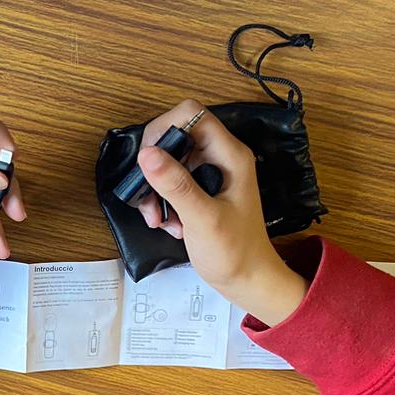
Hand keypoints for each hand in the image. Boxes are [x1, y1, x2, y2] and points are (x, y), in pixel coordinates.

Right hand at [134, 99, 307, 324]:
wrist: (248, 280)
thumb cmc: (234, 252)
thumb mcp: (202, 218)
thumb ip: (175, 184)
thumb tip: (145, 153)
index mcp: (229, 155)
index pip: (191, 114)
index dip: (163, 128)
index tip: (148, 160)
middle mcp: (219, 157)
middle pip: (174, 136)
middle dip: (154, 165)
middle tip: (149, 196)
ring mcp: (209, 173)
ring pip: (167, 161)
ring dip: (155, 187)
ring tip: (158, 217)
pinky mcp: (200, 190)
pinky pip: (170, 182)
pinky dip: (162, 201)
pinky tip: (168, 224)